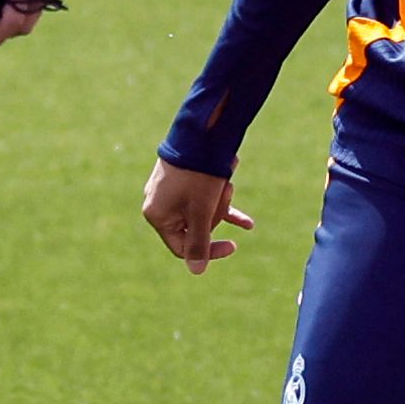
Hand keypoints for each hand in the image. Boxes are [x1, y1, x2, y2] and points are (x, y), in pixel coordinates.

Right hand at [142, 158, 256, 273]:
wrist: (200, 132)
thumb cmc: (199, 174)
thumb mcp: (202, 211)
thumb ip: (199, 242)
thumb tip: (197, 271)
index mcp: (157, 216)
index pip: (183, 248)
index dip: (209, 250)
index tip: (233, 246)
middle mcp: (159, 205)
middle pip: (195, 228)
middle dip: (215, 214)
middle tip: (220, 193)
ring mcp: (171, 192)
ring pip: (203, 212)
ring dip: (220, 202)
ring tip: (225, 182)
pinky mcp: (183, 180)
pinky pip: (204, 201)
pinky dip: (222, 204)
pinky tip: (247, 223)